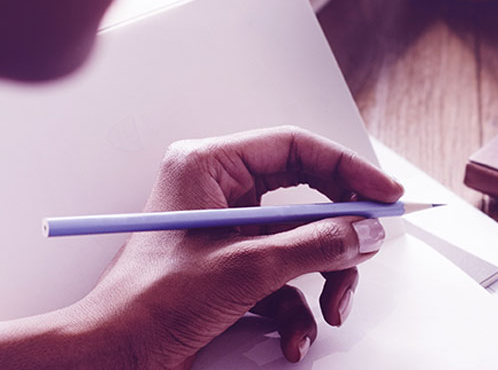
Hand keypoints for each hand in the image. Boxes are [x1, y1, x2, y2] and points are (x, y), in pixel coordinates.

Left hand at [67, 127, 402, 368]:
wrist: (112, 357)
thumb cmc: (148, 304)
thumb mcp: (246, 268)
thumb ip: (315, 245)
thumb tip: (363, 230)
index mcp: (208, 167)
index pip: (295, 148)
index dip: (347, 170)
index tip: (384, 196)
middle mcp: (217, 192)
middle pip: (304, 198)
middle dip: (336, 236)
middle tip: (367, 250)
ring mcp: (224, 233)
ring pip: (300, 243)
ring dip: (322, 281)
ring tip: (332, 309)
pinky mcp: (228, 271)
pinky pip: (282, 279)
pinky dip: (295, 312)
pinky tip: (293, 338)